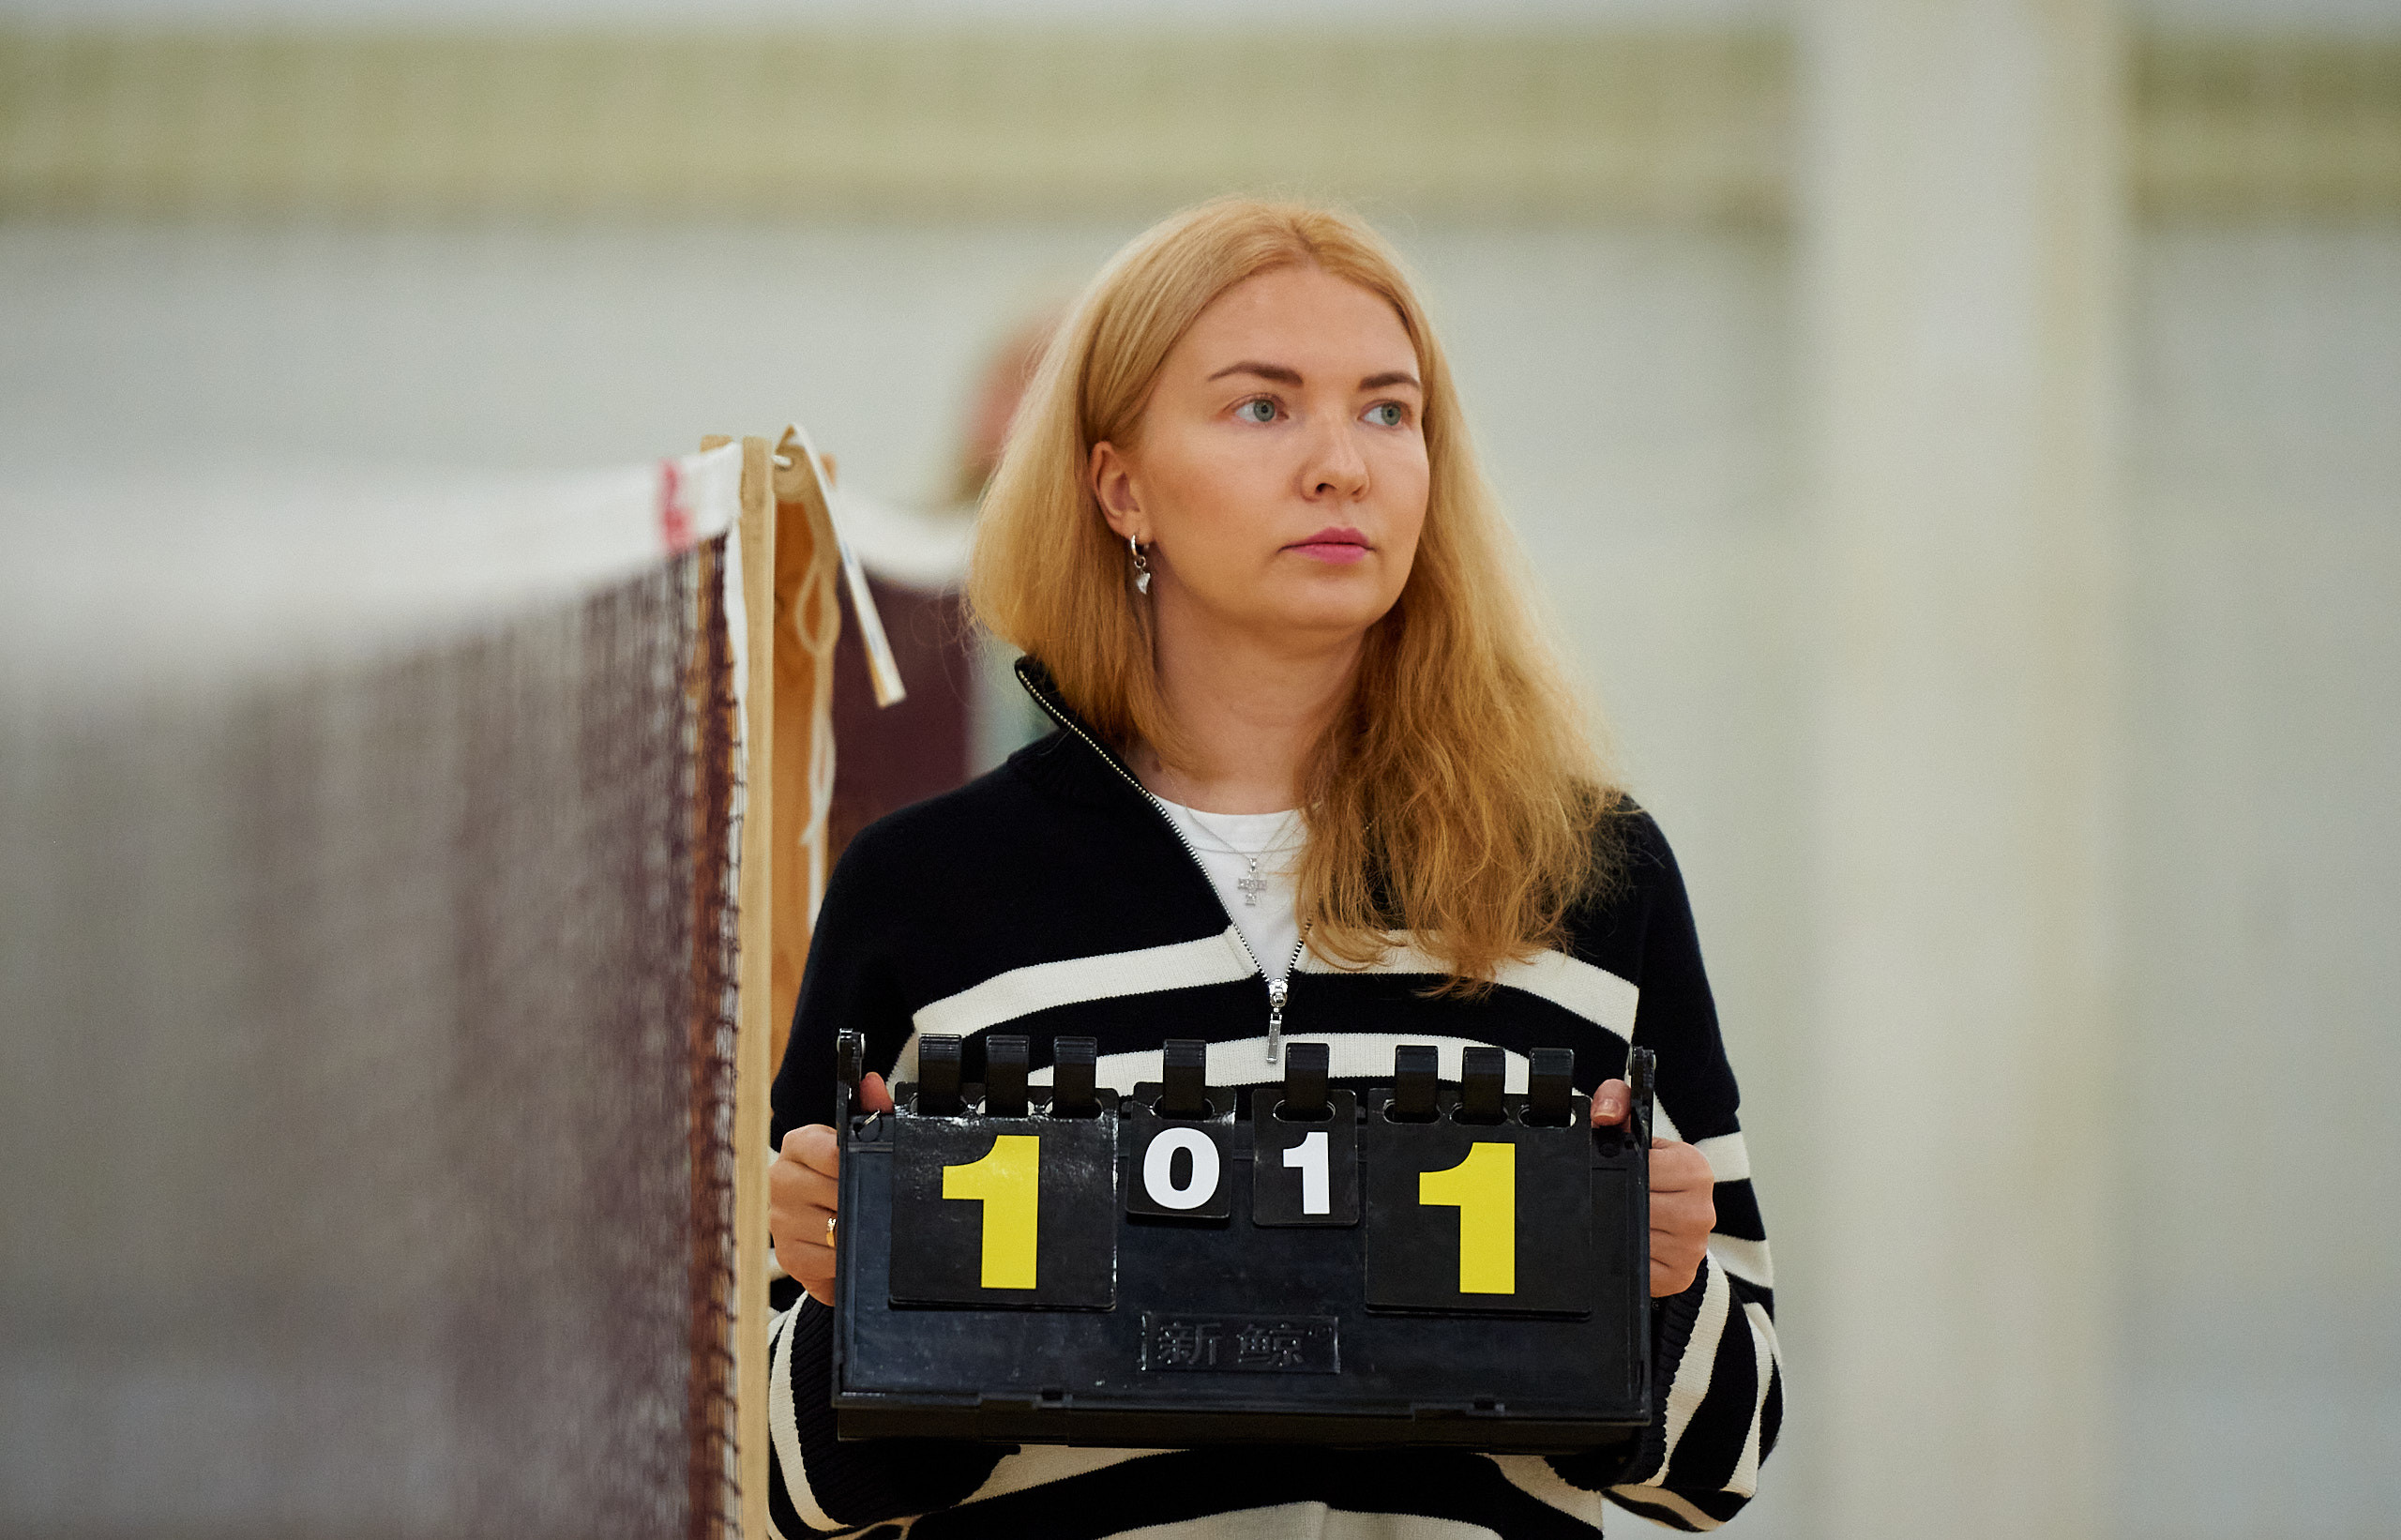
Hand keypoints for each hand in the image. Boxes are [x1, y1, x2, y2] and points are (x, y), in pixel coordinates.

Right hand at [769, 1072, 894, 1305]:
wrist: (828, 1224)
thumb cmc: (845, 1177)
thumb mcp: (860, 1144)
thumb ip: (873, 1112)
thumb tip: (872, 1083)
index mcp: (797, 1145)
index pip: (829, 1152)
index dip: (856, 1166)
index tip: (873, 1173)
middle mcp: (780, 1180)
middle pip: (835, 1194)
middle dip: (863, 1201)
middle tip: (878, 1203)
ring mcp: (780, 1220)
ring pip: (833, 1230)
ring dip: (857, 1232)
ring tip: (866, 1226)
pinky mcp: (788, 1257)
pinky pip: (827, 1262)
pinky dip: (846, 1260)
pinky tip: (851, 1249)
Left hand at [1590, 1077, 1714, 1297]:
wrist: (1676, 1214)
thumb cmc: (1653, 1170)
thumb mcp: (1635, 1127)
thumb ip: (1615, 1101)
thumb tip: (1604, 1115)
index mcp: (1695, 1169)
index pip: (1640, 1170)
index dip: (1617, 1170)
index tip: (1614, 1170)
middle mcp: (1701, 1211)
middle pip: (1635, 1207)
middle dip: (1616, 1200)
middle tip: (1613, 1196)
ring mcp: (1693, 1248)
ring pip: (1631, 1238)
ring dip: (1617, 1228)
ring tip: (1622, 1215)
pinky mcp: (1679, 1277)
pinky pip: (1634, 1269)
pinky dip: (1622, 1257)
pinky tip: (1628, 1241)